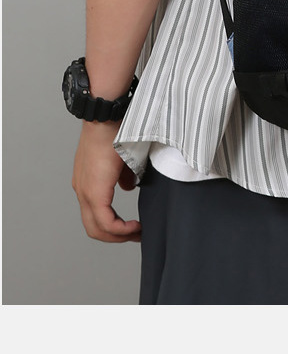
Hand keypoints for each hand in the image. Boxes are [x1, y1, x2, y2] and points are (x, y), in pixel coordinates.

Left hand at [72, 120, 141, 241]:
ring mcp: (85, 192)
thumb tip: (128, 187)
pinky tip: (134, 226)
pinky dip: (120, 229)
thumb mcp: (120, 158)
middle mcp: (82, 190)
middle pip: (94, 228)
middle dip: (116, 236)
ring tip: (137, 233)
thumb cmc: (114, 130)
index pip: (96, 214)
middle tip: (136, 235)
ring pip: (97, 228)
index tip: (131, 226)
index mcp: (87, 182)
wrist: (105, 118)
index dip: (113, 225)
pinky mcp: (94, 192)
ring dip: (119, 235)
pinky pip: (106, 222)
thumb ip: (123, 176)